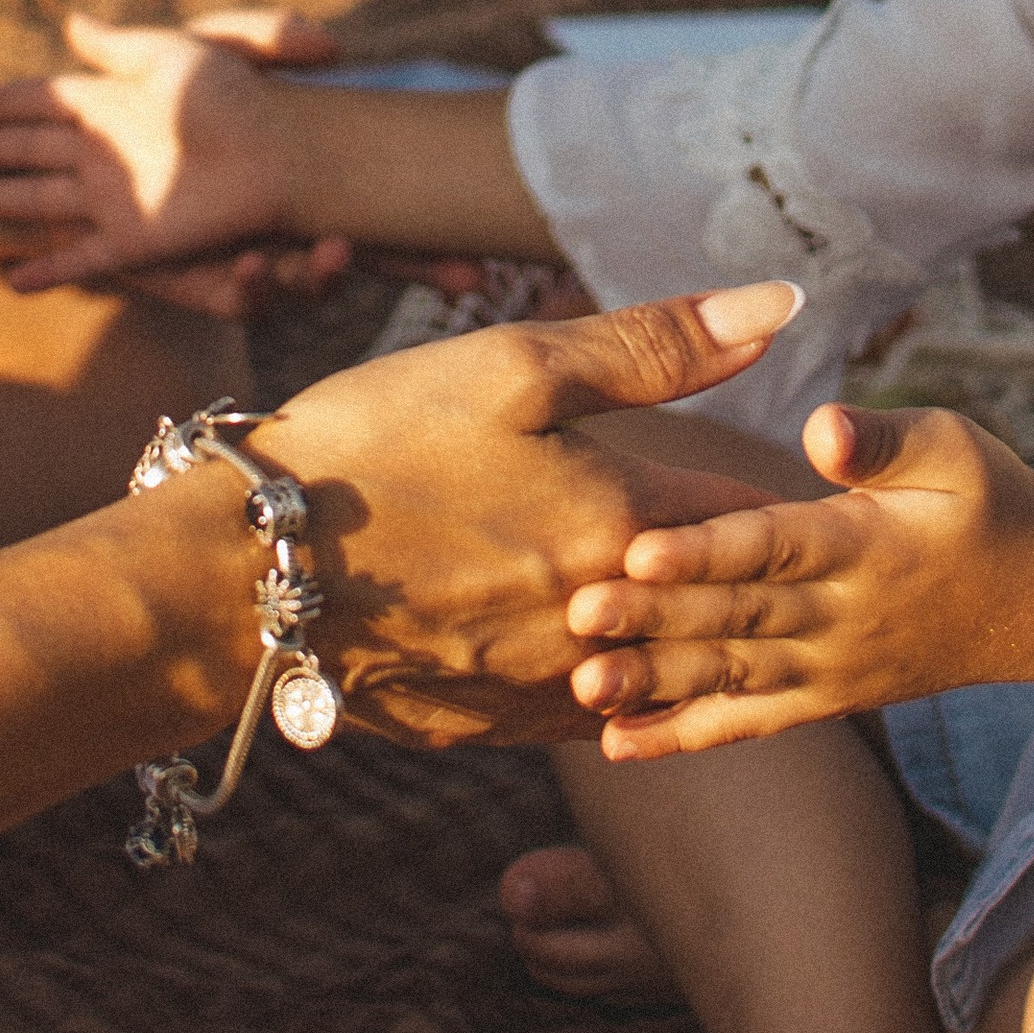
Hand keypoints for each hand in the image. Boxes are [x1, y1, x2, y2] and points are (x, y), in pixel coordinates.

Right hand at [0, 6, 338, 290]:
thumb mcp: (170, 55)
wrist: (275, 157)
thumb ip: (117, 45)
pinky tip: (10, 280)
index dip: (5, 103)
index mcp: (112, 104)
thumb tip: (72, 23)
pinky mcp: (133, 242)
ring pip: (39, 198)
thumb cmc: (230, 99)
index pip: (42, 100)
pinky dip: (46, 269)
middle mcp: (106, 152)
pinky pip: (79, 259)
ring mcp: (116, 198)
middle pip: (30, 150)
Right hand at [265, 281, 804, 748]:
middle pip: (719, 612)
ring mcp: (546, 690)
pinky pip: (579, 715)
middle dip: (737, 582)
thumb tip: (780, 305)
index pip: (757, 521)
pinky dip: (595, 685)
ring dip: (667, 639)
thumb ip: (653, 344)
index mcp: (624, 525)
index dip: (780, 502)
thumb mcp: (512, 366)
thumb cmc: (374, 447)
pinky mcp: (486, 727)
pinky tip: (576, 650)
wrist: (238, 573)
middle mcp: (604, 624)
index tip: (795, 492)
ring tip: (660, 602)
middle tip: (752, 561)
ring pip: (653, 671)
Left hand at [563, 397, 1033, 757]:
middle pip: (738, 615)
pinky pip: (750, 723)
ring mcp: (833, 666)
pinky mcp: (827, 698)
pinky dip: (686, 736)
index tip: (640, 547)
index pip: (773, 546)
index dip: (708, 550)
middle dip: (657, 616)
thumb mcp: (955, 447)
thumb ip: (884, 439)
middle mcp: (843, 614)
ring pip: (734, 676)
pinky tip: (616, 747)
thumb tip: (824, 428)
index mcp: (864, 544)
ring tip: (583, 686)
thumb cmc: (988, 498)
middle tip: (578, 612)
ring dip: (659, 683)